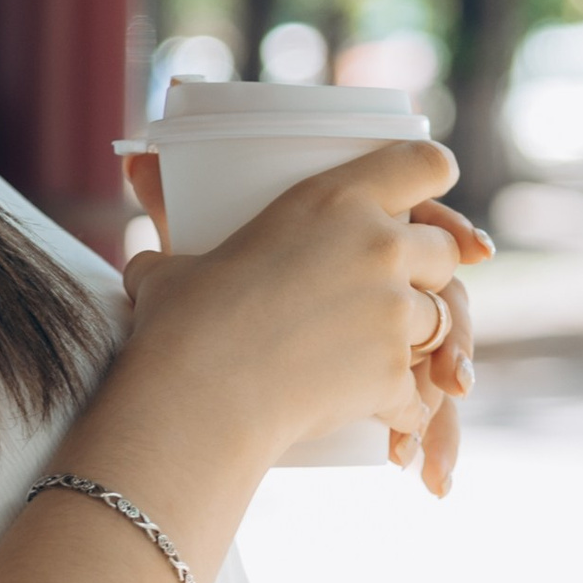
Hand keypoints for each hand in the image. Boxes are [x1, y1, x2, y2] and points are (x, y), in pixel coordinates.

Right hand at [115, 141, 489, 482]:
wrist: (197, 397)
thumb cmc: (179, 323)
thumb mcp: (173, 267)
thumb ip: (168, 244)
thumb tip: (138, 224)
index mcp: (335, 201)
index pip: (423, 163)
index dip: (435, 174)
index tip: (431, 193)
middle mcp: (380, 249)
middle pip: (445, 249)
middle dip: (430, 270)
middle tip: (394, 289)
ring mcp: (394, 314)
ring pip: (445, 319)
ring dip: (421, 338)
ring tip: (379, 355)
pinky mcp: (392, 376)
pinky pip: (418, 392)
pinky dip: (404, 408)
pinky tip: (382, 419)